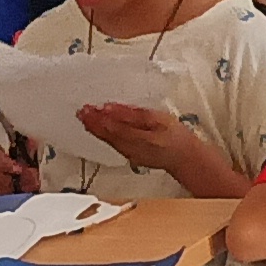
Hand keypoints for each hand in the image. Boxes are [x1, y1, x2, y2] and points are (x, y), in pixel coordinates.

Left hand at [79, 102, 200, 173]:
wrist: (184, 157)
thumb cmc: (175, 136)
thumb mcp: (158, 119)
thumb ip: (134, 115)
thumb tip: (112, 109)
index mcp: (138, 139)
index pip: (112, 127)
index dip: (99, 117)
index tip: (88, 107)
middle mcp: (130, 149)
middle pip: (106, 135)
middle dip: (92, 123)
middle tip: (81, 111)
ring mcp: (129, 154)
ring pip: (107, 141)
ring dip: (95, 129)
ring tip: (85, 117)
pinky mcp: (130, 155)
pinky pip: (112, 144)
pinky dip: (103, 135)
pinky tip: (98, 128)